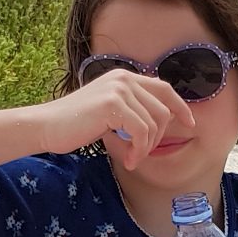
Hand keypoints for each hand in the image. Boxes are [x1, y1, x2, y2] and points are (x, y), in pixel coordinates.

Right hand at [32, 69, 196, 170]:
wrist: (47, 126)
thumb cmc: (75, 124)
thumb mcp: (109, 112)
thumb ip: (131, 110)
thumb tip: (159, 123)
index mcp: (124, 77)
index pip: (164, 88)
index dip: (181, 106)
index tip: (191, 123)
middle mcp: (124, 79)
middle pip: (163, 110)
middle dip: (157, 138)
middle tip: (140, 154)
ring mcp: (119, 90)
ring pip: (154, 124)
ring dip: (145, 148)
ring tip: (130, 159)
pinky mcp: (113, 104)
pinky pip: (141, 131)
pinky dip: (138, 150)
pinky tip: (127, 159)